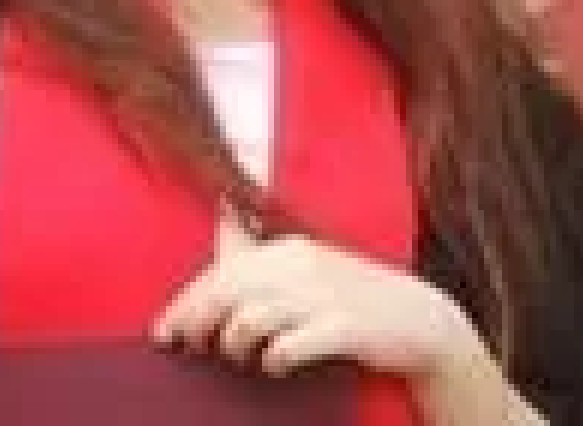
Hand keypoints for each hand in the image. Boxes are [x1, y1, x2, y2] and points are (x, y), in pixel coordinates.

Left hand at [150, 210, 546, 425]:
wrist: (420, 320)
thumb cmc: (351, 298)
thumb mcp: (305, 271)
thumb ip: (262, 262)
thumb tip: (218, 217)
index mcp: (288, 249)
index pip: (221, 270)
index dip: (185, 302)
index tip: (163, 331)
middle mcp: (301, 265)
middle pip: (228, 291)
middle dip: (197, 322)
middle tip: (184, 348)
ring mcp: (324, 296)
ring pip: (253, 317)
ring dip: (236, 343)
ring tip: (238, 357)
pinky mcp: (345, 327)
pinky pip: (293, 344)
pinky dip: (276, 358)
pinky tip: (276, 365)